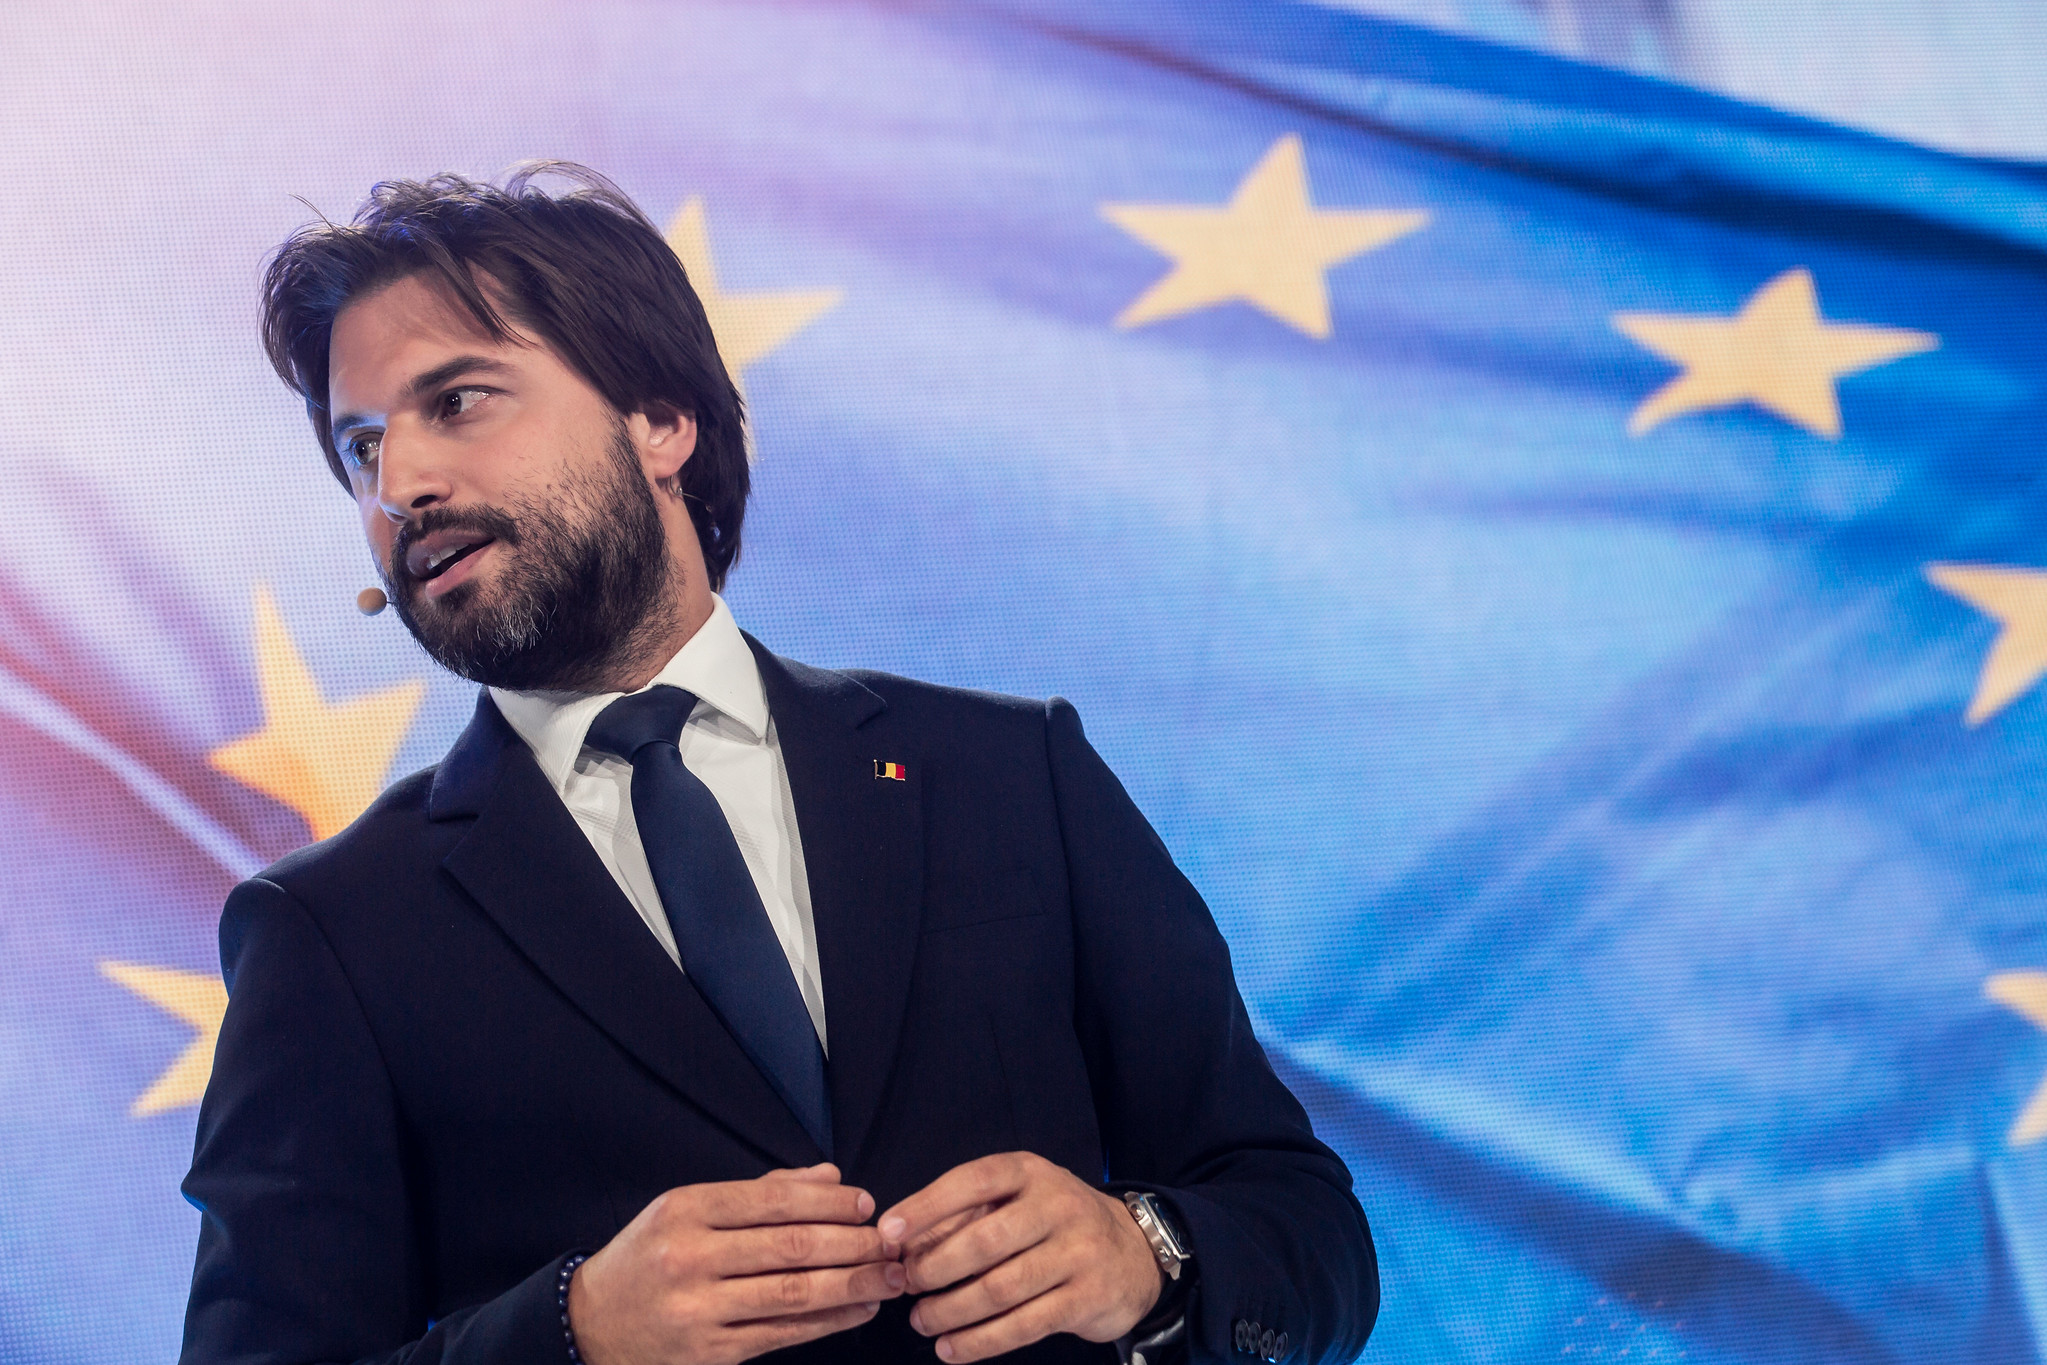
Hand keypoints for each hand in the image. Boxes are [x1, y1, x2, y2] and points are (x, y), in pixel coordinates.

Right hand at [568, 1163, 905, 1364]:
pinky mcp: (709, 1353)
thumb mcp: (686, 1210)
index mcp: (684, 1210)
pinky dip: (828, 1322)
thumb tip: (830, 1177)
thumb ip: (760, 1192)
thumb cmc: (648, 1257)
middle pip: (790, 1247)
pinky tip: (859, 1310)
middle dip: (852, 1244)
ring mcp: (697, 1310)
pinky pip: (782, 1334)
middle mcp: (688, 1257)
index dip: (829, 1203)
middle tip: (891, 1242)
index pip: (772, 1200)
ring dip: (852, 1285)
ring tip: (890, 1277)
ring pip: (793, 1293)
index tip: (867, 1205)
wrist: (590, 1325)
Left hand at [878, 1152, 1162, 1361]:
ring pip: (1001, 1288)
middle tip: (905, 1286)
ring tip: (922, 1321)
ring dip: (951, 1310)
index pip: (972, 1181)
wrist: (1134, 1254)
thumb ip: (966, 1216)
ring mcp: (1077, 1252)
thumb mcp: (1018, 1202)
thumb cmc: (1056, 1225)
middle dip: (934, 1268)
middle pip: (984, 1240)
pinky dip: (980, 1341)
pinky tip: (950, 1349)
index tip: (887, 1233)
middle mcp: (1057, 1206)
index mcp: (1030, 1172)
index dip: (925, 1206)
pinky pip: (1024, 1325)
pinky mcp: (1087, 1297)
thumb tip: (904, 1245)